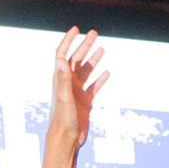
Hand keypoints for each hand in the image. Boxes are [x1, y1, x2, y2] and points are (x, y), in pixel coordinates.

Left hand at [48, 27, 108, 147]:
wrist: (66, 138)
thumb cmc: (62, 119)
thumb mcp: (64, 97)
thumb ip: (63, 78)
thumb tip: (62, 59)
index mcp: (60, 78)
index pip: (63, 54)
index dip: (68, 40)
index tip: (76, 29)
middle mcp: (68, 82)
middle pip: (77, 59)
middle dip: (85, 45)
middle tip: (94, 33)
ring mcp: (77, 92)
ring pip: (86, 71)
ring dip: (94, 59)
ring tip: (102, 49)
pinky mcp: (85, 101)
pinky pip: (94, 87)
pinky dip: (100, 79)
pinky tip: (107, 73)